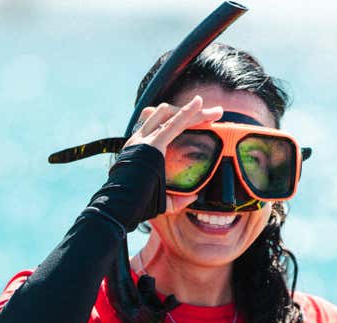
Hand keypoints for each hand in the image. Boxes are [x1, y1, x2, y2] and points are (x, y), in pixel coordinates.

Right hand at [126, 96, 222, 214]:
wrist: (120, 206)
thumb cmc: (137, 206)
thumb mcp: (161, 201)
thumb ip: (177, 199)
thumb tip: (194, 197)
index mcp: (139, 149)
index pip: (158, 126)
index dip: (177, 119)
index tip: (196, 120)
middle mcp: (140, 140)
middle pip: (165, 114)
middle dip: (189, 111)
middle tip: (213, 115)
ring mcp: (145, 140)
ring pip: (170, 114)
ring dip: (194, 112)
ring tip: (216, 112)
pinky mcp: (154, 144)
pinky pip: (174, 123)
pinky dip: (188, 112)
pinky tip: (199, 103)